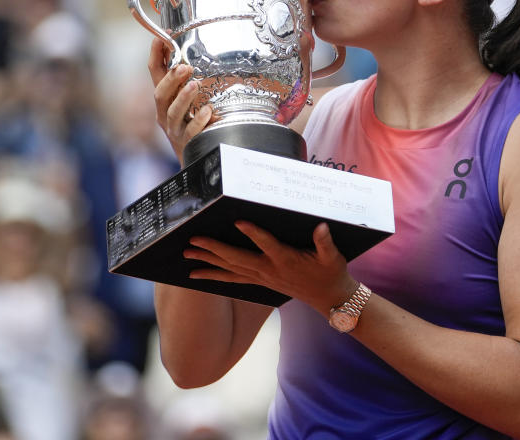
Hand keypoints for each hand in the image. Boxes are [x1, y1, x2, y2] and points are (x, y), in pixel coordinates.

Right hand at [148, 39, 212, 160]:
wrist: (194, 159)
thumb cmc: (191, 125)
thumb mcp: (186, 101)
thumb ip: (188, 81)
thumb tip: (196, 54)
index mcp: (164, 99)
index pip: (155, 73)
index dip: (156, 55)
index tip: (162, 37)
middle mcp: (164, 113)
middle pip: (160, 94)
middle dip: (171, 79)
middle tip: (185, 67)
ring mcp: (174, 129)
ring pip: (173, 113)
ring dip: (183, 97)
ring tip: (195, 85)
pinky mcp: (186, 143)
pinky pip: (191, 132)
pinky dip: (199, 121)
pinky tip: (208, 111)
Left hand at [184, 220, 357, 315]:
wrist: (328, 298)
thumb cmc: (330, 273)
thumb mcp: (333, 257)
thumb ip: (325, 242)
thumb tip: (321, 227)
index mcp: (286, 260)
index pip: (267, 245)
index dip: (254, 233)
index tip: (238, 222)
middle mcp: (269, 270)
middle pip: (237, 259)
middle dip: (214, 249)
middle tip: (194, 239)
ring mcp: (262, 278)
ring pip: (230, 269)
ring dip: (207, 261)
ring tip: (186, 253)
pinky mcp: (259, 282)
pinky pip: (231, 280)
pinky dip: (213, 277)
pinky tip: (196, 275)